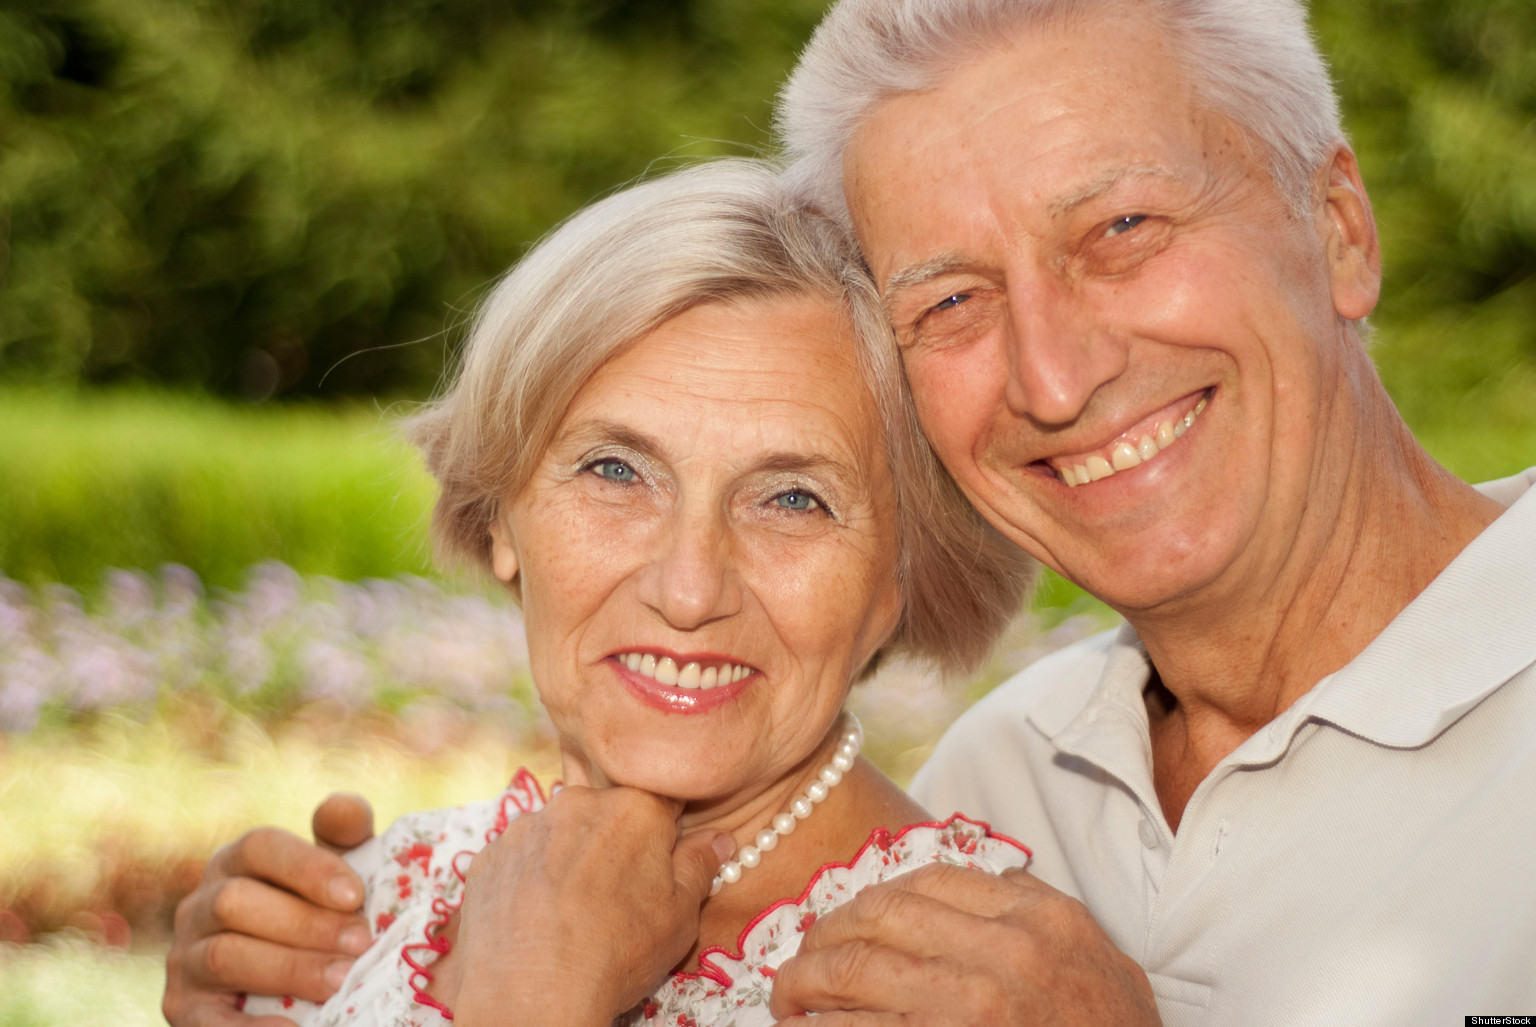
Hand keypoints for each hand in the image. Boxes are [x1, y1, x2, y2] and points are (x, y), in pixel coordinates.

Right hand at [162, 793, 376, 1026]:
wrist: (295, 990)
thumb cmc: (323, 916)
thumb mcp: (337, 874)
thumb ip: (345, 837)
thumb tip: (345, 809)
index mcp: (237, 862)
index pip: (259, 847)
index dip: (307, 867)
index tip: (356, 894)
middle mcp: (200, 905)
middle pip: (236, 902)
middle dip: (305, 924)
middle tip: (361, 943)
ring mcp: (184, 960)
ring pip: (224, 955)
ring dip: (287, 968)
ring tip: (341, 982)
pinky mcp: (182, 1011)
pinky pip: (209, 1022)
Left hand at [446, 784, 732, 1026]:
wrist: (530, 997)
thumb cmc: (617, 954)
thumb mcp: (680, 917)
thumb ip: (700, 866)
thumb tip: (719, 838)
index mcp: (635, 808)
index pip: (662, 802)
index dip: (665, 833)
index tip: (660, 863)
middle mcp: (577, 803)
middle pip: (606, 814)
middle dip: (613, 845)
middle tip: (615, 897)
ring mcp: (526, 828)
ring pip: (559, 834)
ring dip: (568, 860)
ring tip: (570, 913)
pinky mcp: (488, 856)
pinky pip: (519, 858)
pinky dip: (529, 880)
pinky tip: (535, 918)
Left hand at [768, 863, 1158, 1025]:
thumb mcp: (1093, 957)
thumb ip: (1034, 914)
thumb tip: (974, 890)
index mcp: (1036, 918)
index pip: (928, 881)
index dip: (873, 898)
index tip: (849, 920)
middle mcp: (1001, 954)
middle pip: (878, 916)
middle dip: (825, 934)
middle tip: (805, 958)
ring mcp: (968, 1010)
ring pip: (852, 970)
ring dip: (804, 981)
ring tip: (788, 997)